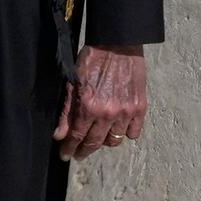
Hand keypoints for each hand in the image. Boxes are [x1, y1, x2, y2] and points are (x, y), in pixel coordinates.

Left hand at [55, 44, 146, 161]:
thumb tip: (59, 135)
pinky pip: (133, 132)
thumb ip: (66, 111)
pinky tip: (119, 129)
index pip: (77, 137)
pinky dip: (126, 133)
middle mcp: (108, 113)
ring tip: (98, 137)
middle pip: (95, 143)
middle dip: (84, 151)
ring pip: (114, 140)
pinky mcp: (140, 107)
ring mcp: (126, 111)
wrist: (117, 44)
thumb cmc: (92, 60)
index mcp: (88, 107)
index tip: (66, 155)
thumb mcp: (72, 83)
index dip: (69, 148)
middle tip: (79, 154)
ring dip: (104, 142)